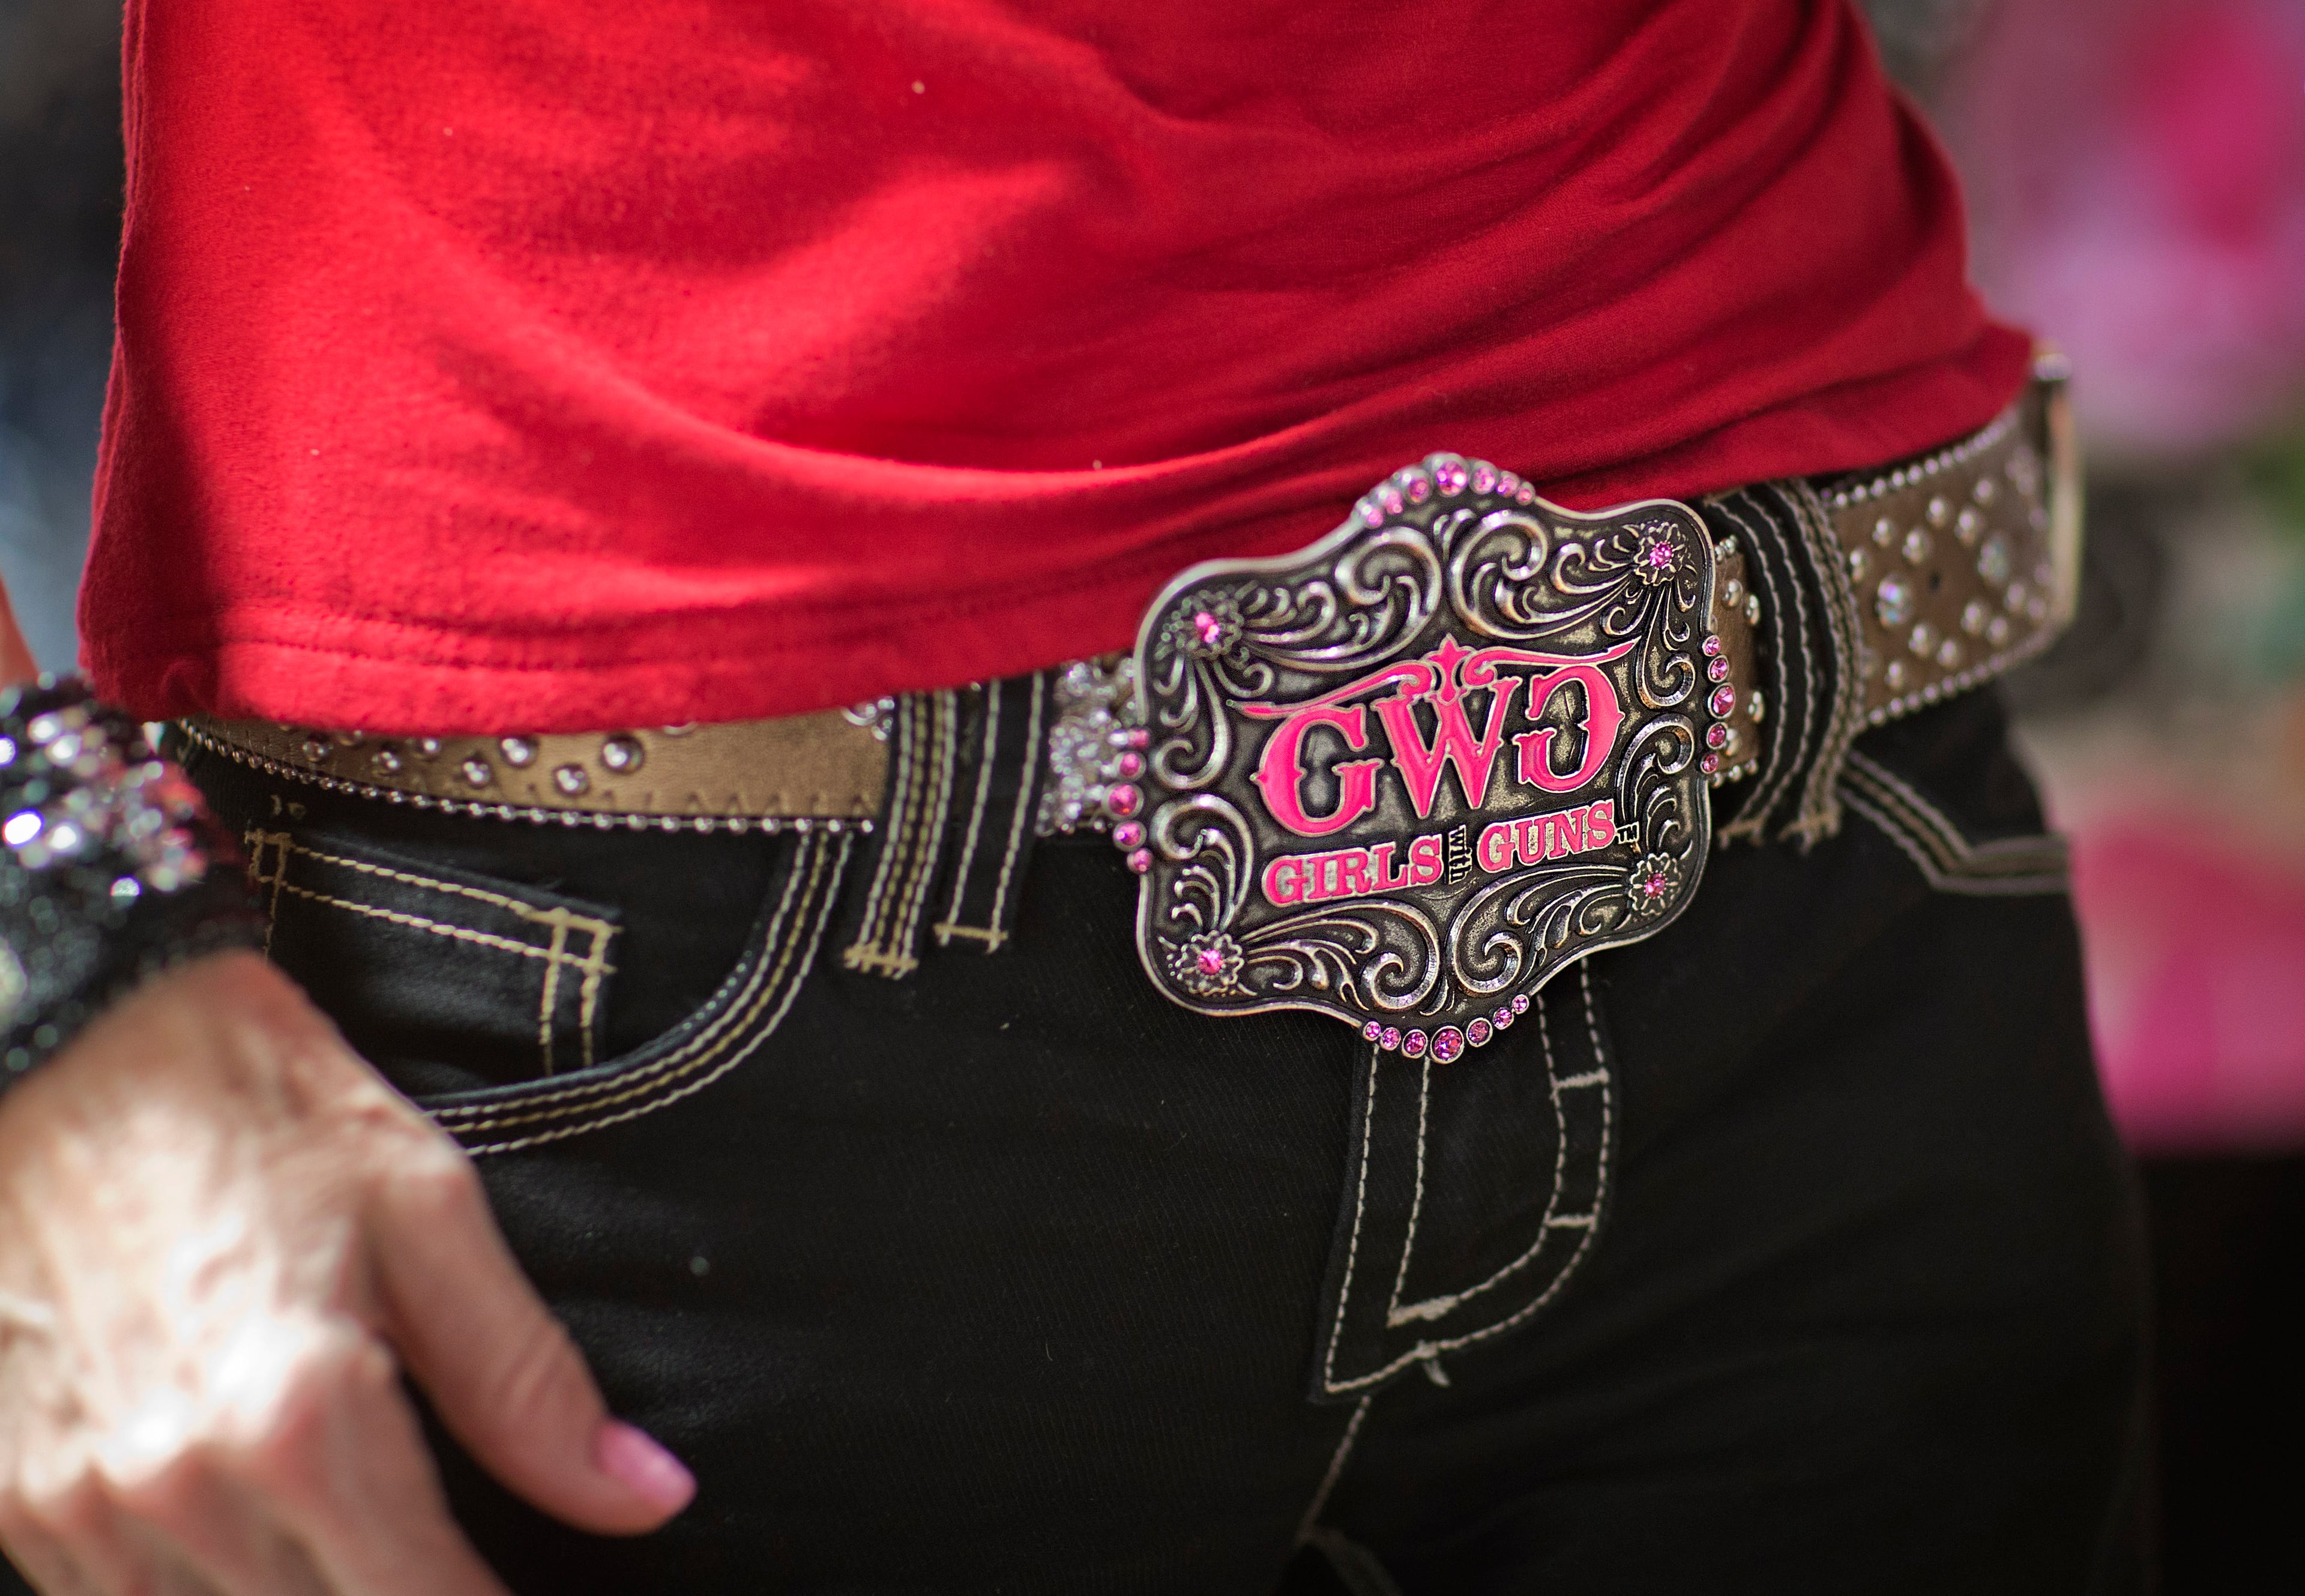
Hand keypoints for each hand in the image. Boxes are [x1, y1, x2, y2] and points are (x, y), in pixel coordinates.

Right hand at [0, 952, 692, 1593]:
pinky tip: (277, 1555)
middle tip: (471, 1571)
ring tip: (388, 1557)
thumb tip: (647, 1494)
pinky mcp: (7, 1498)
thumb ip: (529, 1381)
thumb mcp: (423, 1208)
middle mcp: (176, 1491)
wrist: (60, 1040)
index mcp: (299, 1420)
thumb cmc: (248, 1104)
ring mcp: (73, 1509)